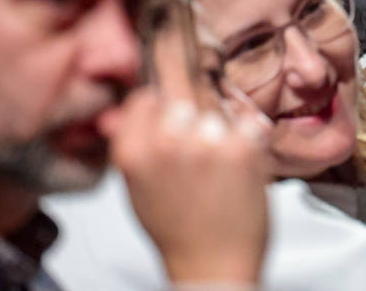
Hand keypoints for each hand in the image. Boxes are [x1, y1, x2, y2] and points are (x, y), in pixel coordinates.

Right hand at [101, 88, 270, 284]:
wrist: (214, 266)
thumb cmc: (177, 233)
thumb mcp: (138, 191)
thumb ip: (129, 146)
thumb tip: (116, 113)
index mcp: (134, 154)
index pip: (145, 99)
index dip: (159, 110)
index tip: (167, 121)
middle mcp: (167, 143)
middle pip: (183, 105)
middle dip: (191, 126)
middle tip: (196, 159)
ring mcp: (207, 143)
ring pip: (216, 117)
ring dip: (221, 136)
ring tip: (217, 172)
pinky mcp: (242, 148)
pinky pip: (248, 125)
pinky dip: (249, 143)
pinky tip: (238, 171)